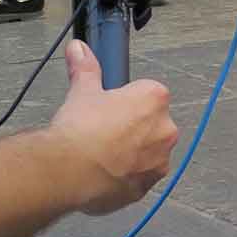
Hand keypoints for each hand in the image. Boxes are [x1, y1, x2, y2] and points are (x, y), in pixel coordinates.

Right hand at [49, 43, 178, 214]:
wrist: (71, 170)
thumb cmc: (81, 129)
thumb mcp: (82, 91)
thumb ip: (85, 68)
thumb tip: (79, 49)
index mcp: (154, 99)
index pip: (146, 94)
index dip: (124, 102)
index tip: (108, 109)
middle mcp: (165, 130)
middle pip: (149, 125)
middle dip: (130, 128)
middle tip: (102, 132)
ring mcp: (159, 161)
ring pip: (146, 154)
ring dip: (130, 154)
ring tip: (100, 155)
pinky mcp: (147, 187)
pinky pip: (138, 178)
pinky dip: (125, 177)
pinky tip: (102, 173)